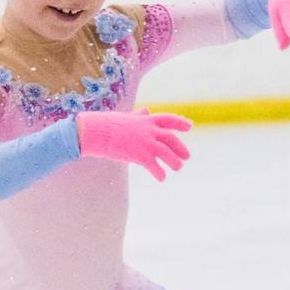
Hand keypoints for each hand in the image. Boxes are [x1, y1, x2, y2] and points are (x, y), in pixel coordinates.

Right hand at [77, 106, 191, 181]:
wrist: (99, 132)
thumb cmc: (109, 124)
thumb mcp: (127, 117)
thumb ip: (139, 115)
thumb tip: (145, 111)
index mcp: (147, 120)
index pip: (168, 119)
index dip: (180, 122)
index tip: (189, 126)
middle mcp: (150, 131)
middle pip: (171, 139)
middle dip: (180, 148)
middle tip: (186, 157)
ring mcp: (146, 143)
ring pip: (167, 153)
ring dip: (174, 162)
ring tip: (178, 168)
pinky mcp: (141, 155)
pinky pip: (155, 166)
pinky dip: (160, 173)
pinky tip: (162, 178)